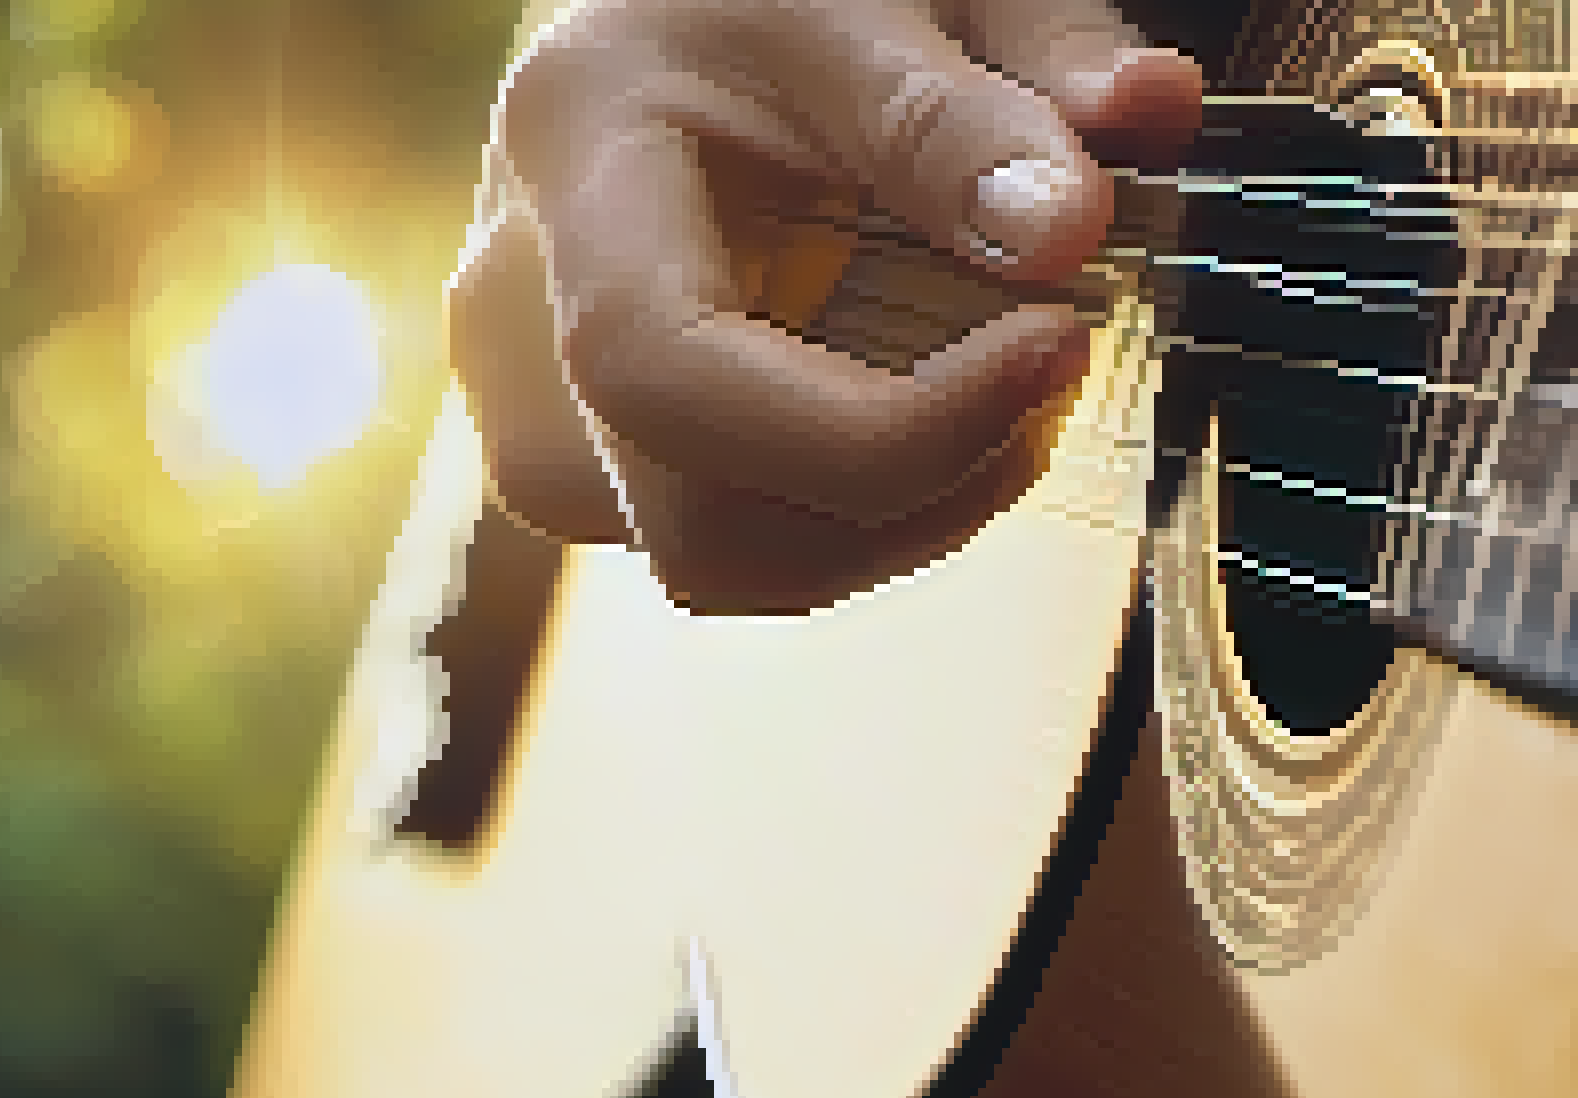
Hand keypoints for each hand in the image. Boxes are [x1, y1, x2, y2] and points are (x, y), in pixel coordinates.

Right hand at [447, 0, 1203, 611]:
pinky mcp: (596, 470)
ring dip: (913, 511)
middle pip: (700, 520)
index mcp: (572, 156)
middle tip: (1056, 359)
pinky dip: (872, 509)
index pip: (663, 369)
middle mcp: (514, 314)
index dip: (876, 424)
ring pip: (732, 563)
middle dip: (920, 482)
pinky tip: (938, 402)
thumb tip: (1063, 229)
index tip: (1054, 344)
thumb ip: (977, 105)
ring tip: (1011, 379)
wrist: (689, 26)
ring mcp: (541, 412)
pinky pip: (742, 546)